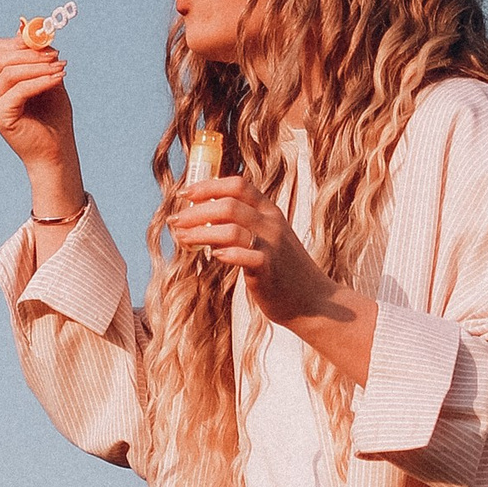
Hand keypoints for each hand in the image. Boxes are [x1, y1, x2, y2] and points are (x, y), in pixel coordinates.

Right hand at [0, 31, 83, 212]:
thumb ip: (37, 55)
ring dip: (38, 65)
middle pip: (0, 57)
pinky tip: (59, 78)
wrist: (56, 150)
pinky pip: (18, 89)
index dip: (20, 41)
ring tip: (61, 67)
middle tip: (56, 54)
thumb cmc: (52, 115)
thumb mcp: (47, 77)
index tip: (48, 41)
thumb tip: (26, 24)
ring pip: (9, 72)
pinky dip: (40, 80)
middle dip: (30, 52)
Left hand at [167, 174, 375, 381]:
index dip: (209, 186)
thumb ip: (244, 224)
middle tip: (175, 220)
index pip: (238, 185)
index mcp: (269, 211)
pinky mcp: (268, 269)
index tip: (186, 193)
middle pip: (227, 204)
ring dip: (200, 232)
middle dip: (195, 211)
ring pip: (230, 228)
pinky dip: (225, 253)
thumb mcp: (267, 238)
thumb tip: (204, 217)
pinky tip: (214, 256)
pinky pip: (244, 255)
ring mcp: (271, 246)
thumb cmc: (282, 269)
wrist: (312, 300)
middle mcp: (271, 224)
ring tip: (182, 238)